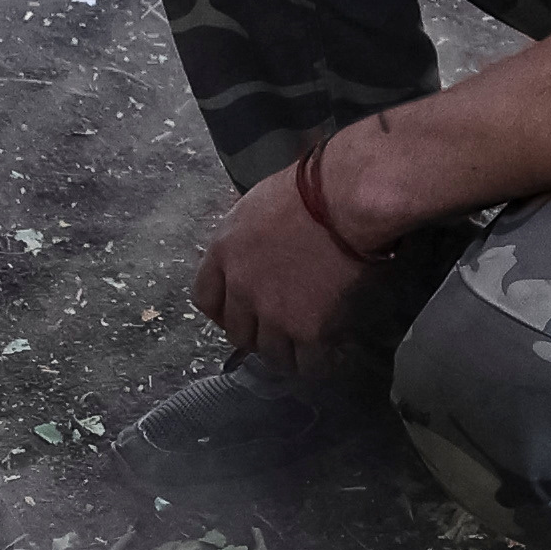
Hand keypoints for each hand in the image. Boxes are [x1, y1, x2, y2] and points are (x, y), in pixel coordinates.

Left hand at [190, 128, 394, 365]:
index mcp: (223, 253)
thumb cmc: (309, 188)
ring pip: (268, 351)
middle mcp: (240, 288)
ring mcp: (273, 312)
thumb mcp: (256, 204)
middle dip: (254, 331)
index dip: (223, 309)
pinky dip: (313, 361)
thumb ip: (245, 237)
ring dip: (283, 349)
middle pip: (236, 331)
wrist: (345, 201)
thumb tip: (253, 247)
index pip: (205, 299)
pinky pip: (304, 362)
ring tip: (302, 343)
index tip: (239, 310)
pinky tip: (324, 352)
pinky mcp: (307, 329)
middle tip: (276, 326)